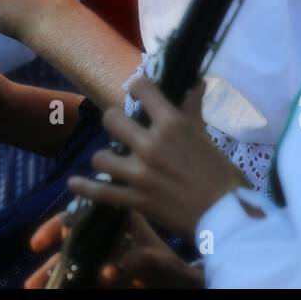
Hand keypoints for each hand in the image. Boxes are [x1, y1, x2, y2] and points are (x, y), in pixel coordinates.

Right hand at [24, 209, 203, 288]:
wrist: (187, 287)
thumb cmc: (180, 270)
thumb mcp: (168, 268)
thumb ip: (148, 264)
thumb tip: (119, 265)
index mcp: (119, 225)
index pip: (81, 217)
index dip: (55, 228)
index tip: (38, 243)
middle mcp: (109, 241)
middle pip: (71, 246)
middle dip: (49, 264)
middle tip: (31, 283)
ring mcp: (106, 262)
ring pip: (74, 267)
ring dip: (54, 279)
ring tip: (33, 291)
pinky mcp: (107, 281)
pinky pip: (85, 282)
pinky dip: (70, 286)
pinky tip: (57, 292)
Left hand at [65, 80, 247, 238]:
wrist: (226, 217)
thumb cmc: (222, 175)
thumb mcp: (206, 138)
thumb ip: (193, 110)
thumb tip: (197, 82)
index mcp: (172, 124)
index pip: (142, 89)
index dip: (137, 87)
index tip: (137, 91)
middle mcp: (151, 144)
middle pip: (112, 119)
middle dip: (116, 122)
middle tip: (123, 130)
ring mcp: (140, 173)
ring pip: (101, 156)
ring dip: (106, 157)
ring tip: (112, 160)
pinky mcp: (135, 199)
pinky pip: (101, 191)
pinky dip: (85, 187)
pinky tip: (74, 182)